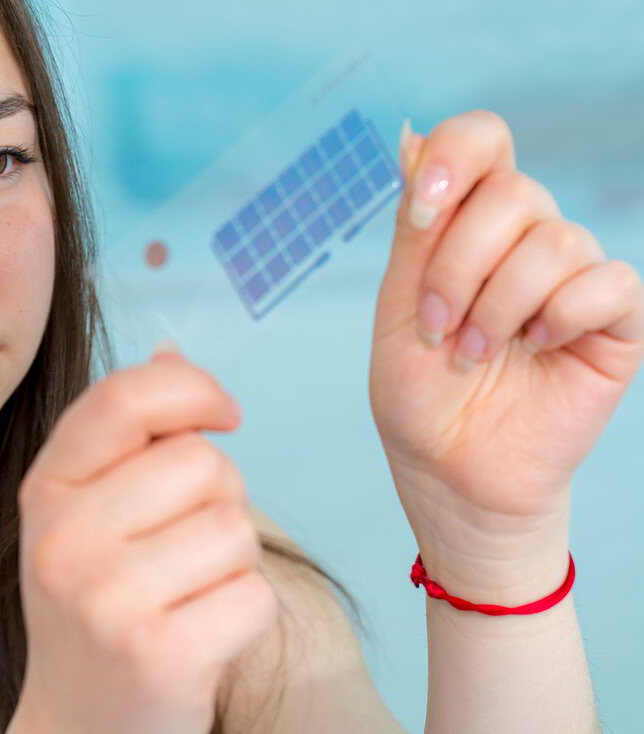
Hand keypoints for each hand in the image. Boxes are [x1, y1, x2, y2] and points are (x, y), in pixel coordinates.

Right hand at [9, 349, 276, 733]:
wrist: (81, 723)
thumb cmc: (99, 603)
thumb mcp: (89, 512)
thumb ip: (129, 434)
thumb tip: (172, 350)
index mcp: (47, 488)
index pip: (126, 396)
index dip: (194, 389)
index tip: (225, 413)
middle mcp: (63, 538)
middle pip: (204, 463)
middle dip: (219, 497)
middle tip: (184, 543)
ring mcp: (104, 598)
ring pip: (236, 528)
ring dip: (234, 560)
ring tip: (188, 591)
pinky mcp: (157, 654)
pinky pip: (254, 595)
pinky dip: (245, 614)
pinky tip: (201, 633)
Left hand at [368, 110, 643, 595]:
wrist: (451, 475)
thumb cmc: (420, 395)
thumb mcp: (399, 306)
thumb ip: (414, 228)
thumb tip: (410, 134)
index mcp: (468, 226)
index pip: (484, 140)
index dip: (455, 159)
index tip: (418, 216)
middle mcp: (525, 240)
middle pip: (515, 193)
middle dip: (458, 267)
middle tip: (436, 327)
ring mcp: (573, 279)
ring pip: (556, 240)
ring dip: (498, 305)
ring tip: (474, 355)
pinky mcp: (615, 322)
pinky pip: (609, 282)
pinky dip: (561, 314)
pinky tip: (536, 348)